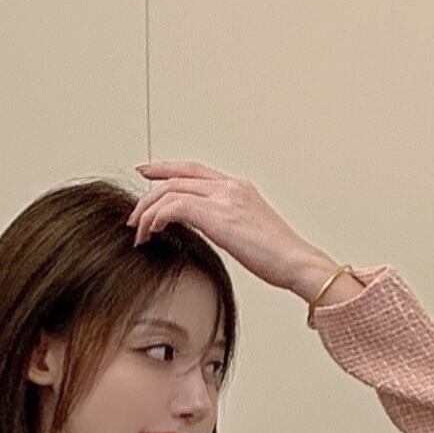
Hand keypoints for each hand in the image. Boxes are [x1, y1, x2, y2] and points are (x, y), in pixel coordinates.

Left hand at [128, 162, 334, 298]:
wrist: (297, 263)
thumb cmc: (280, 257)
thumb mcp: (250, 232)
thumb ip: (228, 223)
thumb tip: (210, 230)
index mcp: (238, 188)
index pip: (194, 170)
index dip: (166, 169)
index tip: (148, 174)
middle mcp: (230, 187)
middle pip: (177, 176)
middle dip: (149, 192)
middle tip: (135, 212)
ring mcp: (224, 198)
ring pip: (171, 190)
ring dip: (149, 211)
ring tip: (140, 231)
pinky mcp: (217, 215)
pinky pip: (175, 207)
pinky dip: (158, 217)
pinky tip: (153, 231)